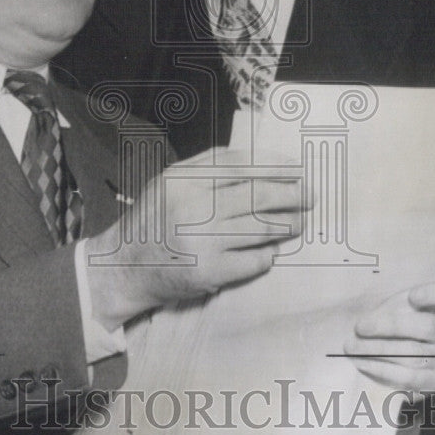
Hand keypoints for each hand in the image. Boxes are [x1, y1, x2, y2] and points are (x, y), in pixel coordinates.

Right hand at [87, 146, 309, 329]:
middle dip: (291, 194)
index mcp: (182, 180)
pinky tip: (271, 251)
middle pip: (256, 195)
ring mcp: (201, 241)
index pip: (239, 165)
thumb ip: (206, 168)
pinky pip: (253, 261)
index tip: (296, 168)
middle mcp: (191, 208)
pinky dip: (267, 255)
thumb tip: (259, 162)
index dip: (273, 165)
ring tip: (298, 223)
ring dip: (287, 225)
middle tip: (309, 196)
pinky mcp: (209, 272)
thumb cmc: (153, 220)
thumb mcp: (169, 182)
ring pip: (261, 228)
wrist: (125, 267)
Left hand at [344, 281, 434, 392]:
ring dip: (378, 350)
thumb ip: (392, 306)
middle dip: (389, 326)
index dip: (434, 295)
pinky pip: (411, 378)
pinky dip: (384, 370)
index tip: (412, 297)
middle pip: (427, 327)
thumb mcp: (396, 304)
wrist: (395, 350)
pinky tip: (363, 364)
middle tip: (360, 327)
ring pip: (414, 353)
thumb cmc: (395, 319)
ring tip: (353, 347)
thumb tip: (368, 322)